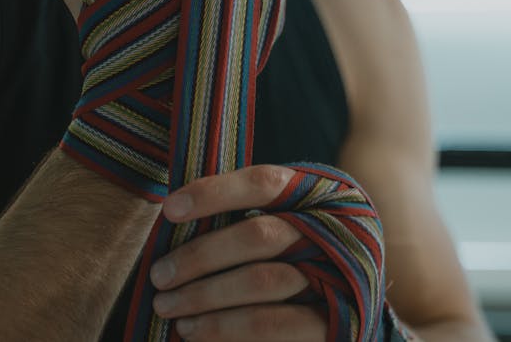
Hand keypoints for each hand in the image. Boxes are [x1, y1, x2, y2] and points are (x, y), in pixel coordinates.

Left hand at [149, 165, 327, 340]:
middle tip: (159, 275)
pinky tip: (196, 333)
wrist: (351, 300)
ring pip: (262, 281)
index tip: (169, 209)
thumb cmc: (299, 254)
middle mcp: (332, 228)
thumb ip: (242, 215)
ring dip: (206, 296)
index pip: (263, 183)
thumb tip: (174, 215)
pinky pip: (273, 325)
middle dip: (201, 256)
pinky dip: (227, 331)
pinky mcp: (334, 321)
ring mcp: (337, 275)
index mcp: (314, 194)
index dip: (215, 193)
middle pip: (260, 235)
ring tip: (169, 308)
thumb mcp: (283, 221)